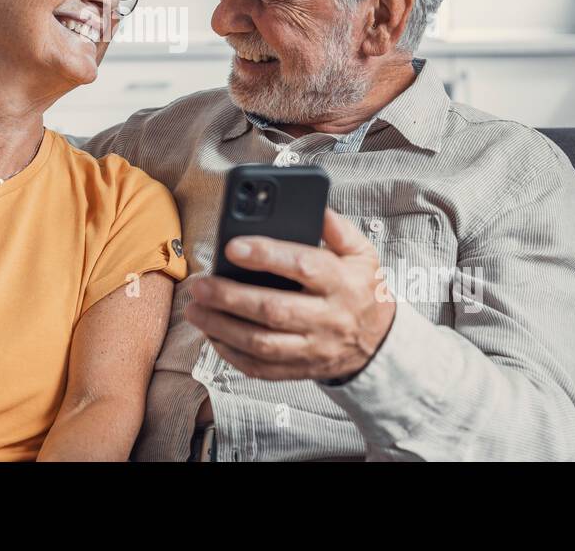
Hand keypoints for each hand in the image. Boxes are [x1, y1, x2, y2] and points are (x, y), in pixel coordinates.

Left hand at [184, 209, 395, 382]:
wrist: (379, 341)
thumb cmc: (361, 290)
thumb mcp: (361, 253)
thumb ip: (337, 228)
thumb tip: (315, 205)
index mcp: (342, 283)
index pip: (303, 266)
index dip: (266, 255)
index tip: (233, 246)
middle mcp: (328, 318)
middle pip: (274, 310)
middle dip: (230, 297)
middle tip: (200, 284)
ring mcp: (314, 349)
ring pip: (262, 343)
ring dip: (222, 327)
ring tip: (195, 309)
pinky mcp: (300, 369)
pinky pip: (261, 368)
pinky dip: (231, 353)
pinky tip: (212, 335)